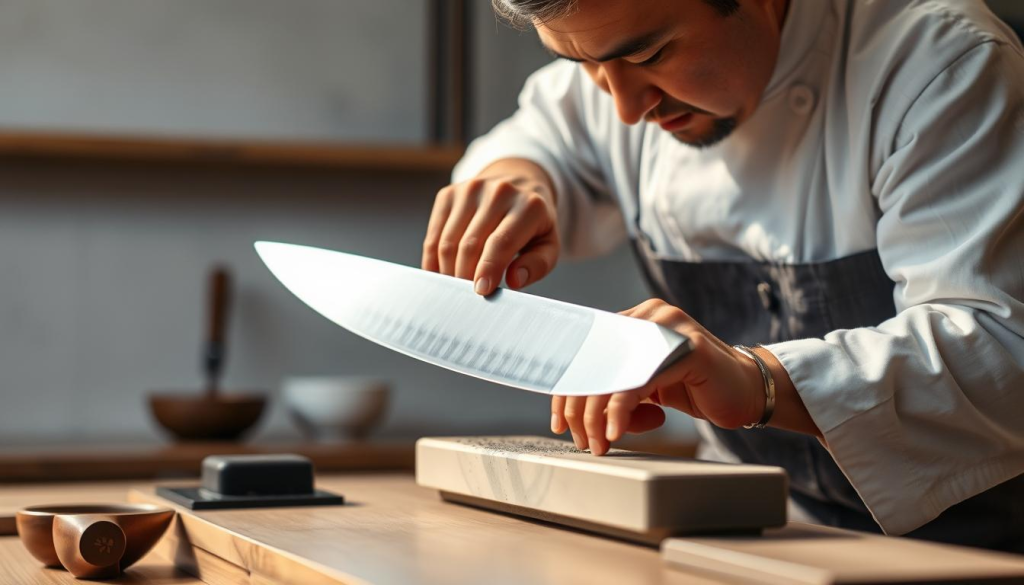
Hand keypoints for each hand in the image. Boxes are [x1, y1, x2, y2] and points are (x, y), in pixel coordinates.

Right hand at [422, 159, 558, 294]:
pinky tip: (441, 273)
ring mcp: (470, 190)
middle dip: (465, 275)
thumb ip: (537, 264)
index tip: (481, 291)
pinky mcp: (449, 194)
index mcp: (529, 206)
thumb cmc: (533, 223)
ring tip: (456, 286)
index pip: (501, 242)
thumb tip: (514, 279)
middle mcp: (498, 192)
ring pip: (448, 241)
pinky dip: (433, 259)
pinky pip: (434, 234)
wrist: (517, 182)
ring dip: (448, 270)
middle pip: (471, 244)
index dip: (488, 269)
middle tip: (467, 296)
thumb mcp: (548, 244)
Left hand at [550, 299, 767, 454]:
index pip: (586, 352)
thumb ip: (615, 386)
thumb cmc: (695, 388)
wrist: (748, 391)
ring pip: (612, 374)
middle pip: (594, 362)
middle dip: (579, 408)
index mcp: (634, 320)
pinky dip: (621, 411)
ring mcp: (669, 328)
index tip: (560, 422)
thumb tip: (574, 413)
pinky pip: (638, 382)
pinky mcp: (686, 350)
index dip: (566, 389)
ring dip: (597, 416)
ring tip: (599, 443)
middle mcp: (649, 316)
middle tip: (581, 440)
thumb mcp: (645, 385)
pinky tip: (616, 431)